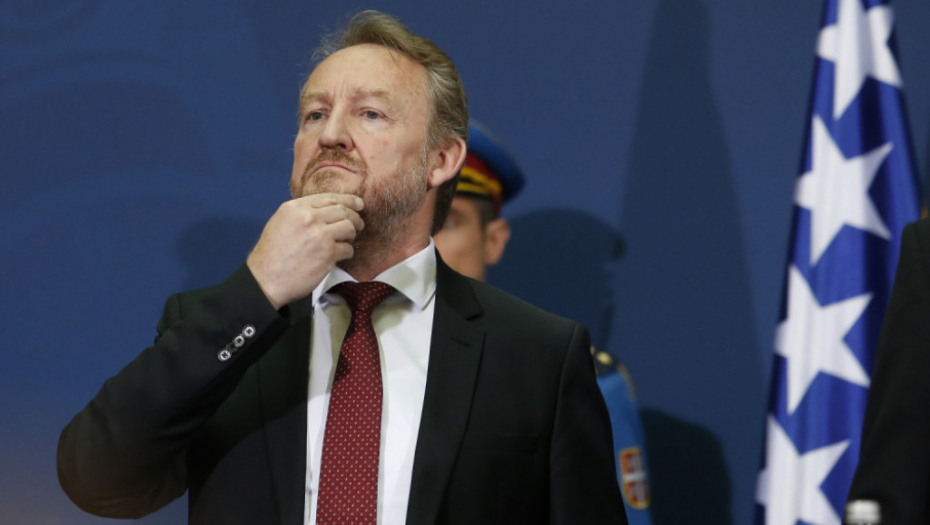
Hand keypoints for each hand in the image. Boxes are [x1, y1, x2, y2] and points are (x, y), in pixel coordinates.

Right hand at [247, 193, 363, 308]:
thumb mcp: (281, 222)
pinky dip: (347, 252)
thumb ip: (302, 213)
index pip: (329, 198)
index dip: (348, 200)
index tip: (358, 204)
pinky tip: (339, 256)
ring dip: (352, 235)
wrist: (266, 279)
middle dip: (355, 218)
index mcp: (296, 208)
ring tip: (347, 241)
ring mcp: (320, 235)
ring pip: (349, 227)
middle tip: (358, 225)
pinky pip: (348, 249)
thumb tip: (327, 210)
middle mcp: (309, 218)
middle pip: (343, 211)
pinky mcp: (328, 254)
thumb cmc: (271, 254)